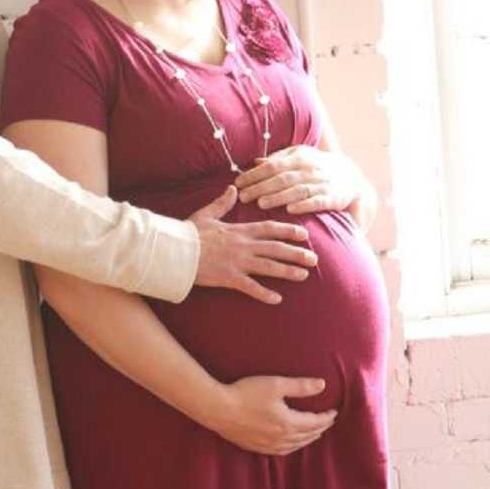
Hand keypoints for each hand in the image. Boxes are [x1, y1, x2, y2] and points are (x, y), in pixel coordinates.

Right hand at [191, 186, 317, 303]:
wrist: (175, 250)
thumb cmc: (188, 233)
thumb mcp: (206, 214)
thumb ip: (222, 203)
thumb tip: (233, 189)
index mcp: (239, 230)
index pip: (269, 229)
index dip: (288, 231)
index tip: (304, 234)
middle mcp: (242, 246)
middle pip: (276, 248)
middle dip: (296, 253)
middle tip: (314, 259)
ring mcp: (237, 262)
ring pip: (269, 267)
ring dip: (288, 271)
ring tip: (304, 275)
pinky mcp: (228, 278)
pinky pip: (250, 287)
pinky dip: (264, 294)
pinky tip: (277, 299)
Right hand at [210, 375, 336, 453]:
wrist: (219, 409)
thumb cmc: (246, 393)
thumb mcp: (275, 385)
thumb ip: (300, 386)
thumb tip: (322, 385)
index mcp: (288, 423)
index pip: (315, 423)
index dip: (326, 417)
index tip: (334, 412)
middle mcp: (281, 438)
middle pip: (307, 436)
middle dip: (320, 428)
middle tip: (327, 421)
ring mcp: (268, 445)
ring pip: (296, 445)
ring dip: (308, 439)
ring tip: (314, 433)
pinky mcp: (257, 447)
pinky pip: (282, 451)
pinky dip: (293, 446)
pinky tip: (291, 443)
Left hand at [235, 145, 362, 214]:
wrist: (352, 178)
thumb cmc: (318, 167)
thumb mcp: (300, 157)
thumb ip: (279, 159)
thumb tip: (255, 161)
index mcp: (300, 157)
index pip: (273, 165)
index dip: (254, 174)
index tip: (238, 183)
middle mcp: (310, 169)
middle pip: (282, 178)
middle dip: (260, 187)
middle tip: (242, 196)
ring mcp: (322, 183)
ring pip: (297, 189)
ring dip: (278, 197)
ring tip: (260, 204)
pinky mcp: (333, 198)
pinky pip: (317, 201)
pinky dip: (304, 205)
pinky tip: (290, 210)